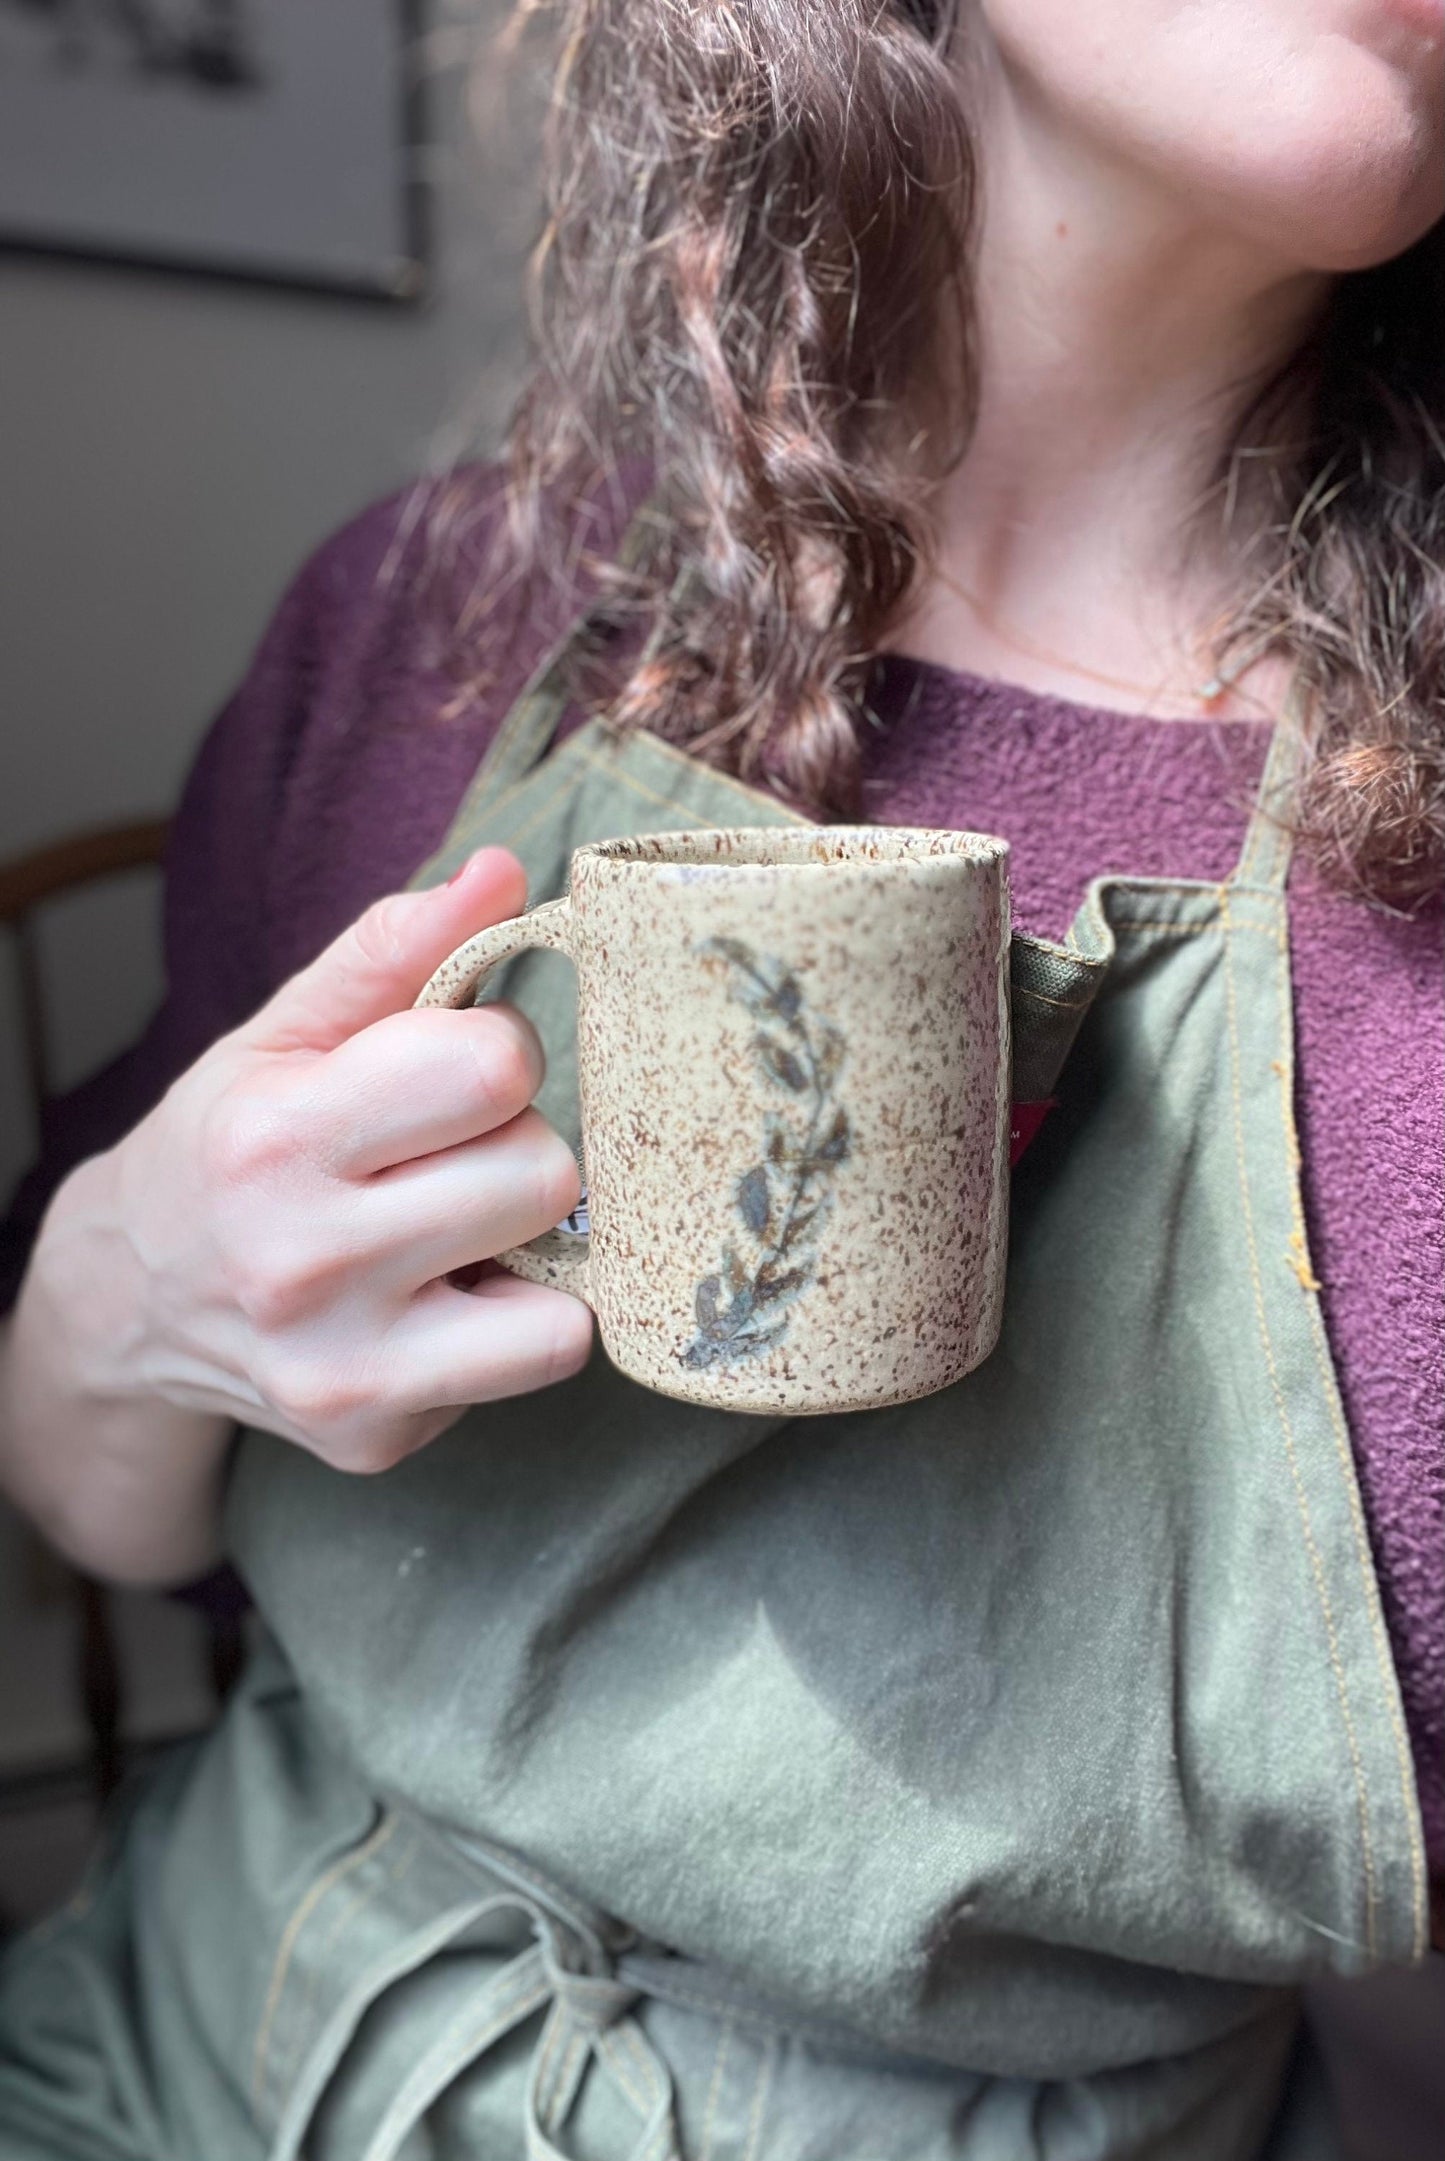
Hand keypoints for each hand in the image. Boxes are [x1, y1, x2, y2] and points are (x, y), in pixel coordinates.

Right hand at [58, 848, 592, 1474]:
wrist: (133, 1303)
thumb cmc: (232, 1147)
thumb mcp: (286, 1035)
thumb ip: (394, 948)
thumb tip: (504, 872)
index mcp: (276, 1139)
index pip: (492, 1066)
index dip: (496, 1052)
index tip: (449, 1071)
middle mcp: (303, 1263)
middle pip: (542, 1172)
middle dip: (513, 1144)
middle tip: (447, 1157)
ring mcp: (342, 1368)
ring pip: (562, 1285)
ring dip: (527, 1242)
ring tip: (453, 1227)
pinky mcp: (378, 1436)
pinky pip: (540, 1356)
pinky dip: (516, 1321)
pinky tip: (444, 1298)